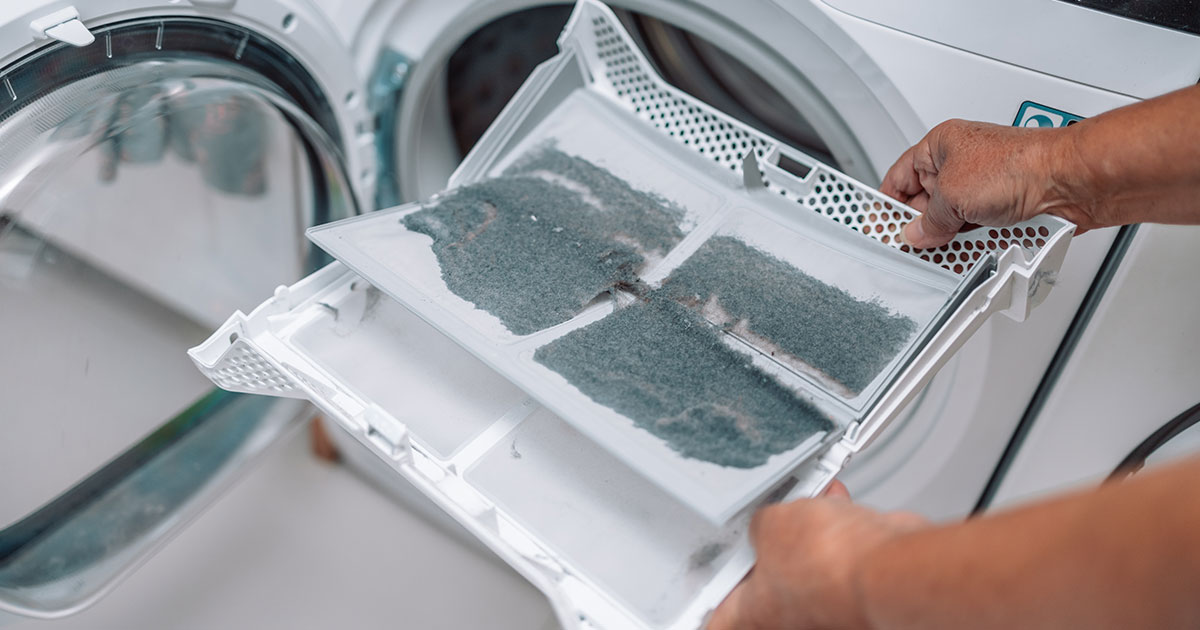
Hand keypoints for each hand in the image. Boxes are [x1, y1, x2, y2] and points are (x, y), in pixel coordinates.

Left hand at [708, 482, 928, 629]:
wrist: (895, 569)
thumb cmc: (832, 565)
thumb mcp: (770, 524)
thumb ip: (760, 524)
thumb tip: (768, 523)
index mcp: (756, 615)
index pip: (715, 622)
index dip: (703, 606)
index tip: (693, 600)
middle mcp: (792, 622)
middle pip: (764, 586)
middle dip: (766, 548)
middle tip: (762, 525)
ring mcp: (827, 610)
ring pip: (806, 569)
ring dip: (808, 534)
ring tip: (812, 502)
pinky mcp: (856, 594)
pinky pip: (838, 560)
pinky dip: (839, 533)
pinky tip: (839, 505)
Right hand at [880, 119, 1093, 248]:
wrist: (1070, 180)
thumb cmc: (1020, 166)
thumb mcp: (953, 196)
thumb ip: (928, 220)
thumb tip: (916, 234)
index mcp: (941, 144)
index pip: (899, 176)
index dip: (886, 204)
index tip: (880, 228)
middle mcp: (962, 160)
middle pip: (925, 200)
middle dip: (921, 224)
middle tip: (914, 244)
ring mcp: (984, 183)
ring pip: (953, 217)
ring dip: (950, 234)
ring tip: (946, 246)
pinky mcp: (1004, 203)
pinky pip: (977, 226)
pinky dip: (973, 239)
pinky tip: (971, 246)